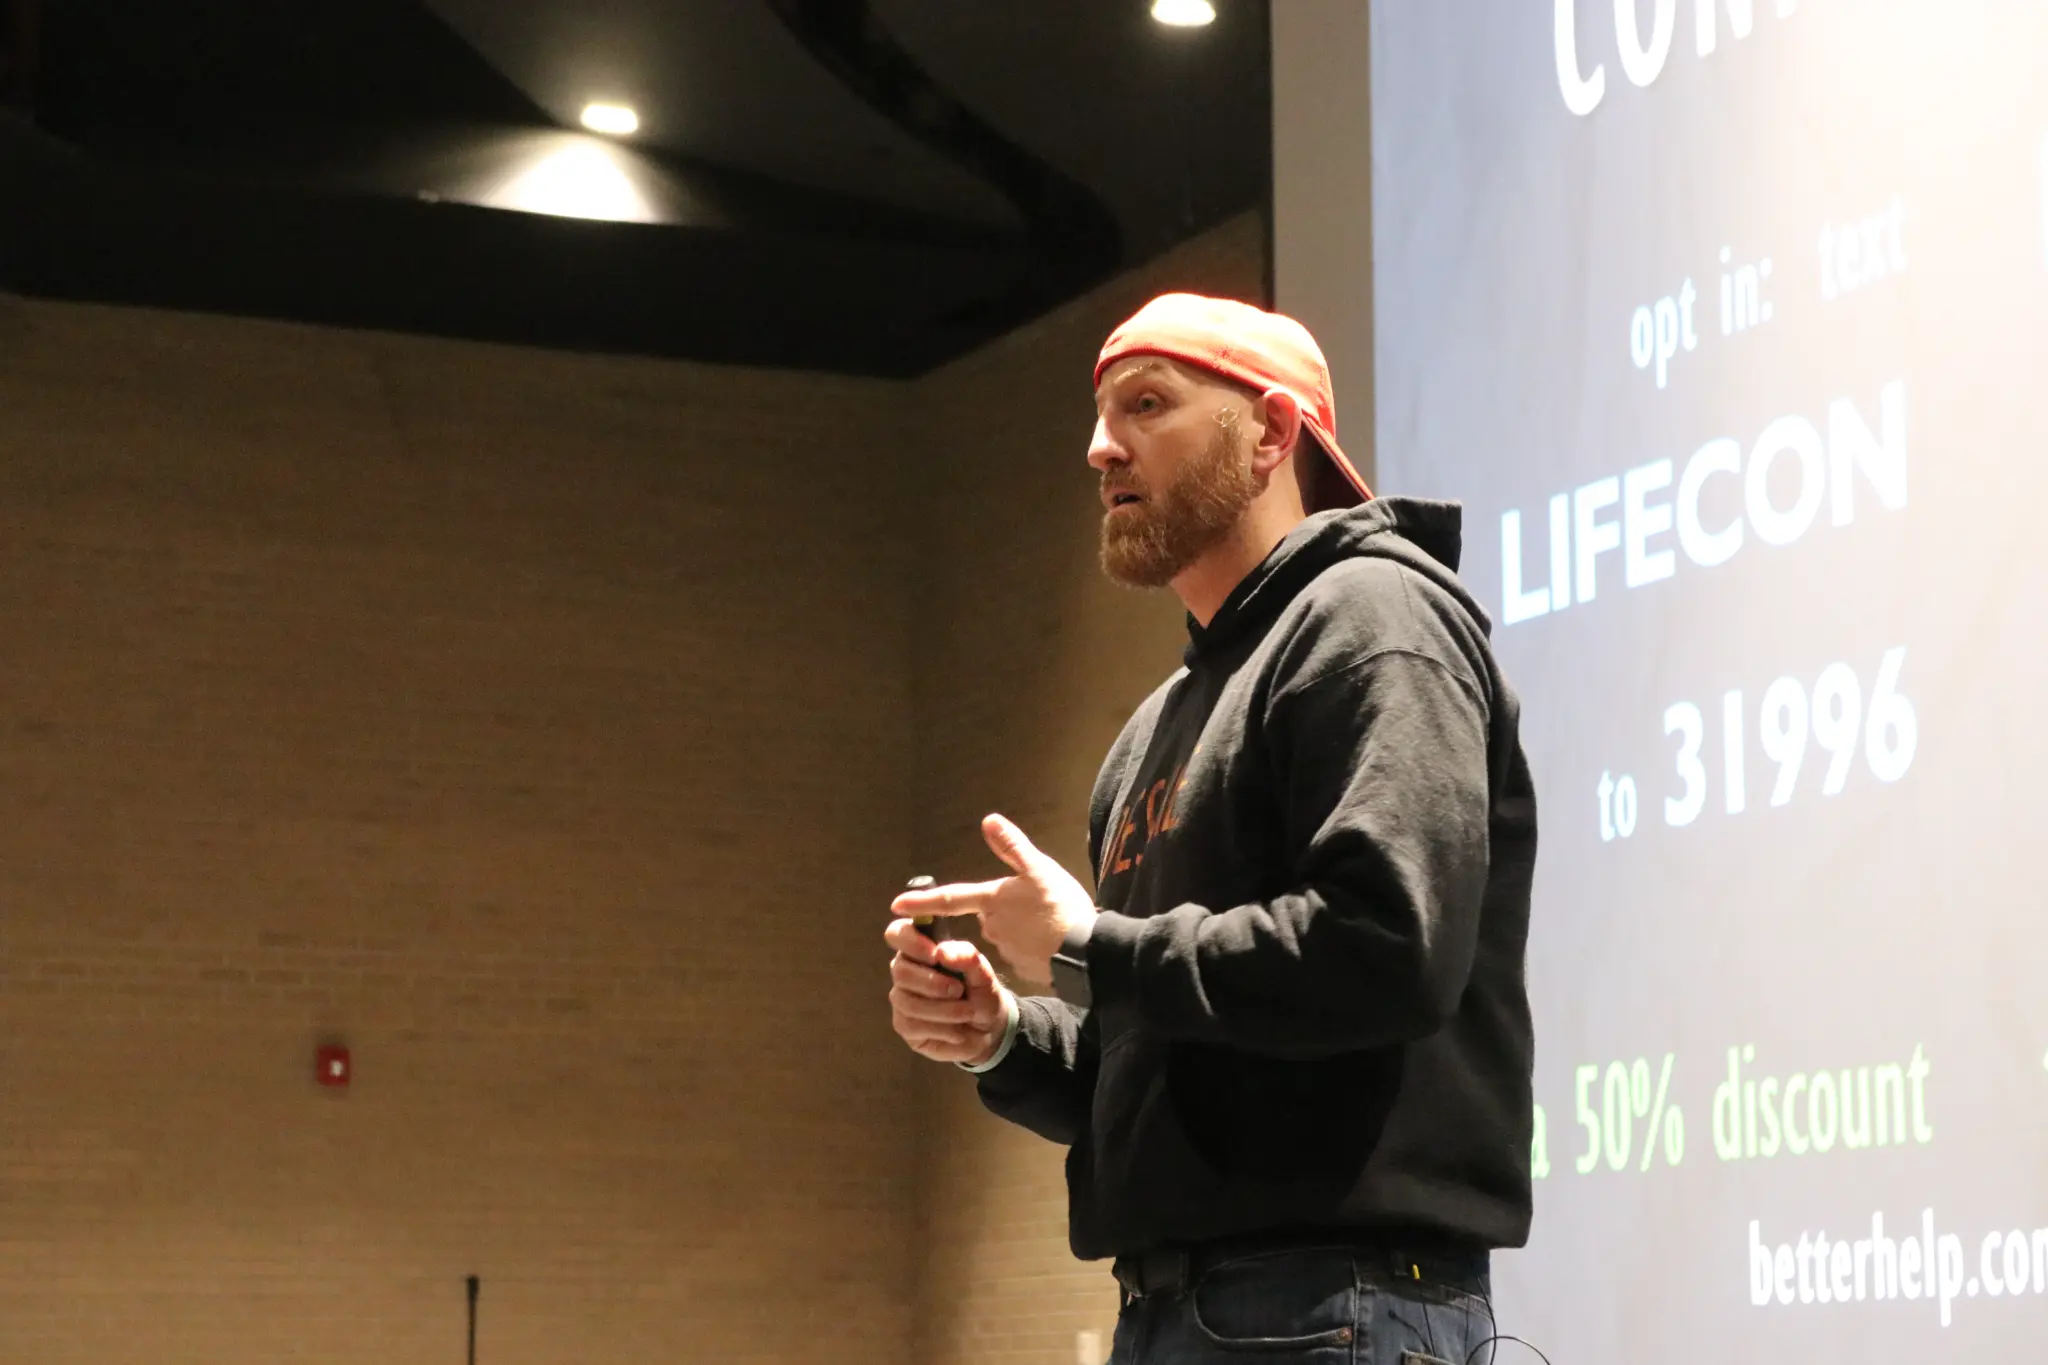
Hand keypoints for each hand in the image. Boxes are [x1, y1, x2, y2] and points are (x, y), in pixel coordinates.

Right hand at [885, 918, 1013, 1065]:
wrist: (988, 1029)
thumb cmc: (980, 992)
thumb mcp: (983, 974)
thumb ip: (967, 957)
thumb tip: (942, 951)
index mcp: (921, 948)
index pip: (897, 933)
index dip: (910, 942)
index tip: (934, 955)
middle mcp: (905, 970)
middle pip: (900, 972)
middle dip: (932, 983)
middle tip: (959, 990)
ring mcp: (902, 998)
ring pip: (906, 1001)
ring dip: (942, 1009)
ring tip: (968, 1012)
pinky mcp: (903, 1025)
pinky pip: (912, 1024)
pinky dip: (941, 1028)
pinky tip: (957, 1030)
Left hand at [890, 814, 1096, 984]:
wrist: (1086, 952)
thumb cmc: (1061, 907)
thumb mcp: (1039, 869)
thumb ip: (1012, 846)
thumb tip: (988, 821)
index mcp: (993, 901)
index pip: (950, 900)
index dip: (922, 902)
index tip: (895, 906)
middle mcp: (992, 928)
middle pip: (987, 915)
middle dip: (1001, 909)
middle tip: (1035, 902)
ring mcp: (1006, 950)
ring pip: (1006, 933)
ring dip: (1020, 928)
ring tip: (1048, 922)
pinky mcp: (1023, 967)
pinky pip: (1022, 952)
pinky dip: (1032, 946)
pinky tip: (1051, 942)